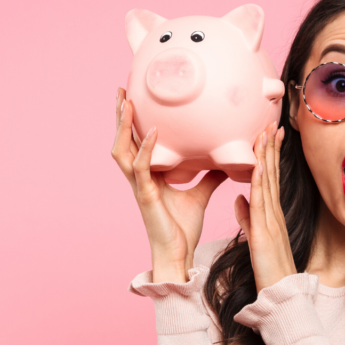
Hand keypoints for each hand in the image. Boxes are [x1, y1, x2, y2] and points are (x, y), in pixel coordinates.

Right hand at [111, 88, 228, 281]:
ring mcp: (139, 186)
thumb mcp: (200, 194)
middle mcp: (139, 179)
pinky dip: (145, 148)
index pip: (135, 143)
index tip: (134, 98)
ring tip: (126, 102)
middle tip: (121, 90)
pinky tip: (153, 132)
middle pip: (122, 141)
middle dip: (120, 116)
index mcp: (148, 176)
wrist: (179, 254)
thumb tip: (225, 161)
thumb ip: (208, 176)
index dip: (131, 122)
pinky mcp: (145, 196)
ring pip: (122, 150)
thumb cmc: (183, 229)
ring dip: (123, 126)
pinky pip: (141, 167)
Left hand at [234, 121, 297, 293]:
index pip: (268, 177)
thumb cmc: (269, 267)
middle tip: (272, 122)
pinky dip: (259, 180)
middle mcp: (273, 212)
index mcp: (270, 213)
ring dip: (267, 155)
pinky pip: (261, 201)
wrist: (280, 289)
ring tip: (266, 133)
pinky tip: (257, 164)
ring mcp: (271, 219)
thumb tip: (239, 199)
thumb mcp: (254, 237)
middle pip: (271, 173)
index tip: (268, 133)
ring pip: (267, 181)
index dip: (268, 154)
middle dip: (271, 146)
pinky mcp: (264, 230)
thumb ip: (247, 216)